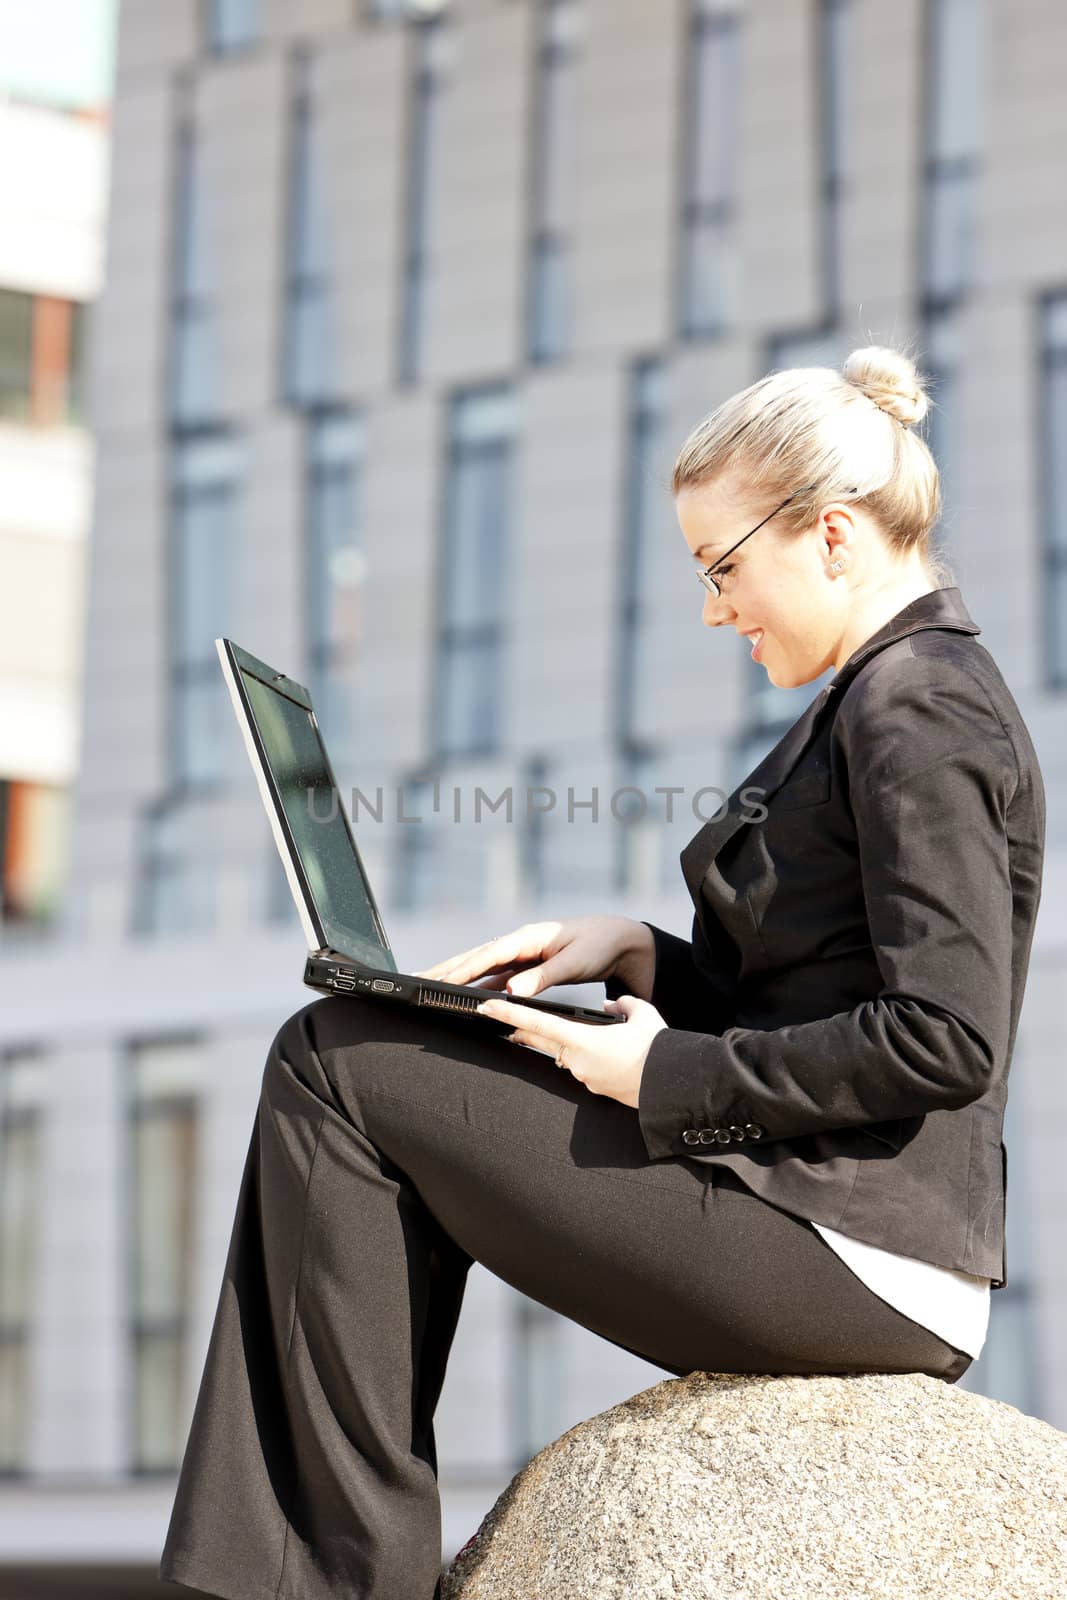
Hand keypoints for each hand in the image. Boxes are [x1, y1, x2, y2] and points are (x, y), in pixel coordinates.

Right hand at [413, 917, 655, 1001]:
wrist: (621, 941)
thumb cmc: (599, 946)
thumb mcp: (574, 962)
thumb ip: (543, 977)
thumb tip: (511, 991)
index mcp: (528, 937)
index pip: (488, 955)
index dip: (462, 970)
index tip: (440, 981)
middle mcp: (520, 944)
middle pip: (476, 958)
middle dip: (446, 969)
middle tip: (417, 981)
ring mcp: (523, 956)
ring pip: (482, 968)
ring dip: (457, 977)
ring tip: (429, 987)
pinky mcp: (528, 968)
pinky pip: (497, 977)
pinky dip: (478, 985)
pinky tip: (464, 996)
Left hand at [472, 992, 668, 1110]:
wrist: (673, 1087)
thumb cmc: (657, 1050)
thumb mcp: (642, 1013)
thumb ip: (622, 1004)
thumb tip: (611, 1006)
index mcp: (581, 1040)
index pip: (536, 1023)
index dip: (508, 1014)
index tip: (486, 1007)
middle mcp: (576, 1061)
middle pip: (539, 1041)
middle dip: (519, 1029)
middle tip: (498, 1019)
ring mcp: (585, 1077)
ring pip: (562, 1054)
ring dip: (558, 1043)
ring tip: (562, 1030)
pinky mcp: (595, 1088)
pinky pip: (580, 1067)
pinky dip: (581, 1055)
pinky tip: (598, 1050)